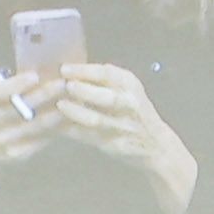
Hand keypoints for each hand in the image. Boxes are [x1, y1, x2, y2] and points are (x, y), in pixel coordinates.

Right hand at [0, 75, 61, 176]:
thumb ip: (14, 85)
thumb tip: (47, 69)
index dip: (16, 84)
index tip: (35, 76)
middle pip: (22, 107)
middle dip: (46, 94)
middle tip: (66, 83)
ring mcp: (4, 138)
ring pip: (36, 124)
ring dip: (58, 112)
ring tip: (76, 101)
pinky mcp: (17, 152)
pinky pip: (41, 139)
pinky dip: (57, 128)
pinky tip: (71, 120)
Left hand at [54, 63, 198, 213]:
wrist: (155, 143)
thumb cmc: (133, 110)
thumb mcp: (126, 89)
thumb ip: (103, 80)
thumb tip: (67, 70)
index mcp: (130, 85)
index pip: (108, 74)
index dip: (85, 71)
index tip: (64, 69)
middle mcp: (129, 104)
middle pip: (107, 97)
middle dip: (84, 91)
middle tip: (65, 86)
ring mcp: (123, 126)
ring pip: (98, 119)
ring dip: (77, 112)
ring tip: (60, 105)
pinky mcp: (114, 144)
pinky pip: (90, 137)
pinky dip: (74, 131)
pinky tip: (58, 126)